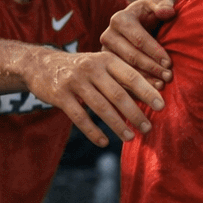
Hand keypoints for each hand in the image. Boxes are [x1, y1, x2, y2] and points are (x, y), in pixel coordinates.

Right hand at [26, 50, 164, 147]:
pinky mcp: (59, 96)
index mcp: (106, 59)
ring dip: (117, 125)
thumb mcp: (101, 65)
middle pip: (118, 94)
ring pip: (100, 107)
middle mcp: (92, 68)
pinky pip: (80, 117)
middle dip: (135, 113)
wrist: (40, 64)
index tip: (162, 106)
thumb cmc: (81, 68)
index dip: (147, 91)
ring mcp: (74, 82)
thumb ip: (122, 77)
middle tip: (148, 128)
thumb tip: (153, 94)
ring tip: (131, 137)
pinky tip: (104, 142)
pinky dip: (93, 131)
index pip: (131, 76)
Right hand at [99, 0, 179, 83]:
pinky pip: (119, 78)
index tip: (170, 63)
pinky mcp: (104, 65)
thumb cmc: (149, 14)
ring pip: (124, 69)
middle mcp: (108, 35)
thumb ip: (164, 4)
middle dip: (152, 67)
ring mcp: (104, 52)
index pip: (139, 38)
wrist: (134, 22)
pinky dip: (135, 87)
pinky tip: (149, 91)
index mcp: (120, 19)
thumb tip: (168, 12)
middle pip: (131, 56)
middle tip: (169, 76)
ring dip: (144, 79)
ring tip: (162, 85)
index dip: (155, 51)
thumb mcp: (156, 5)